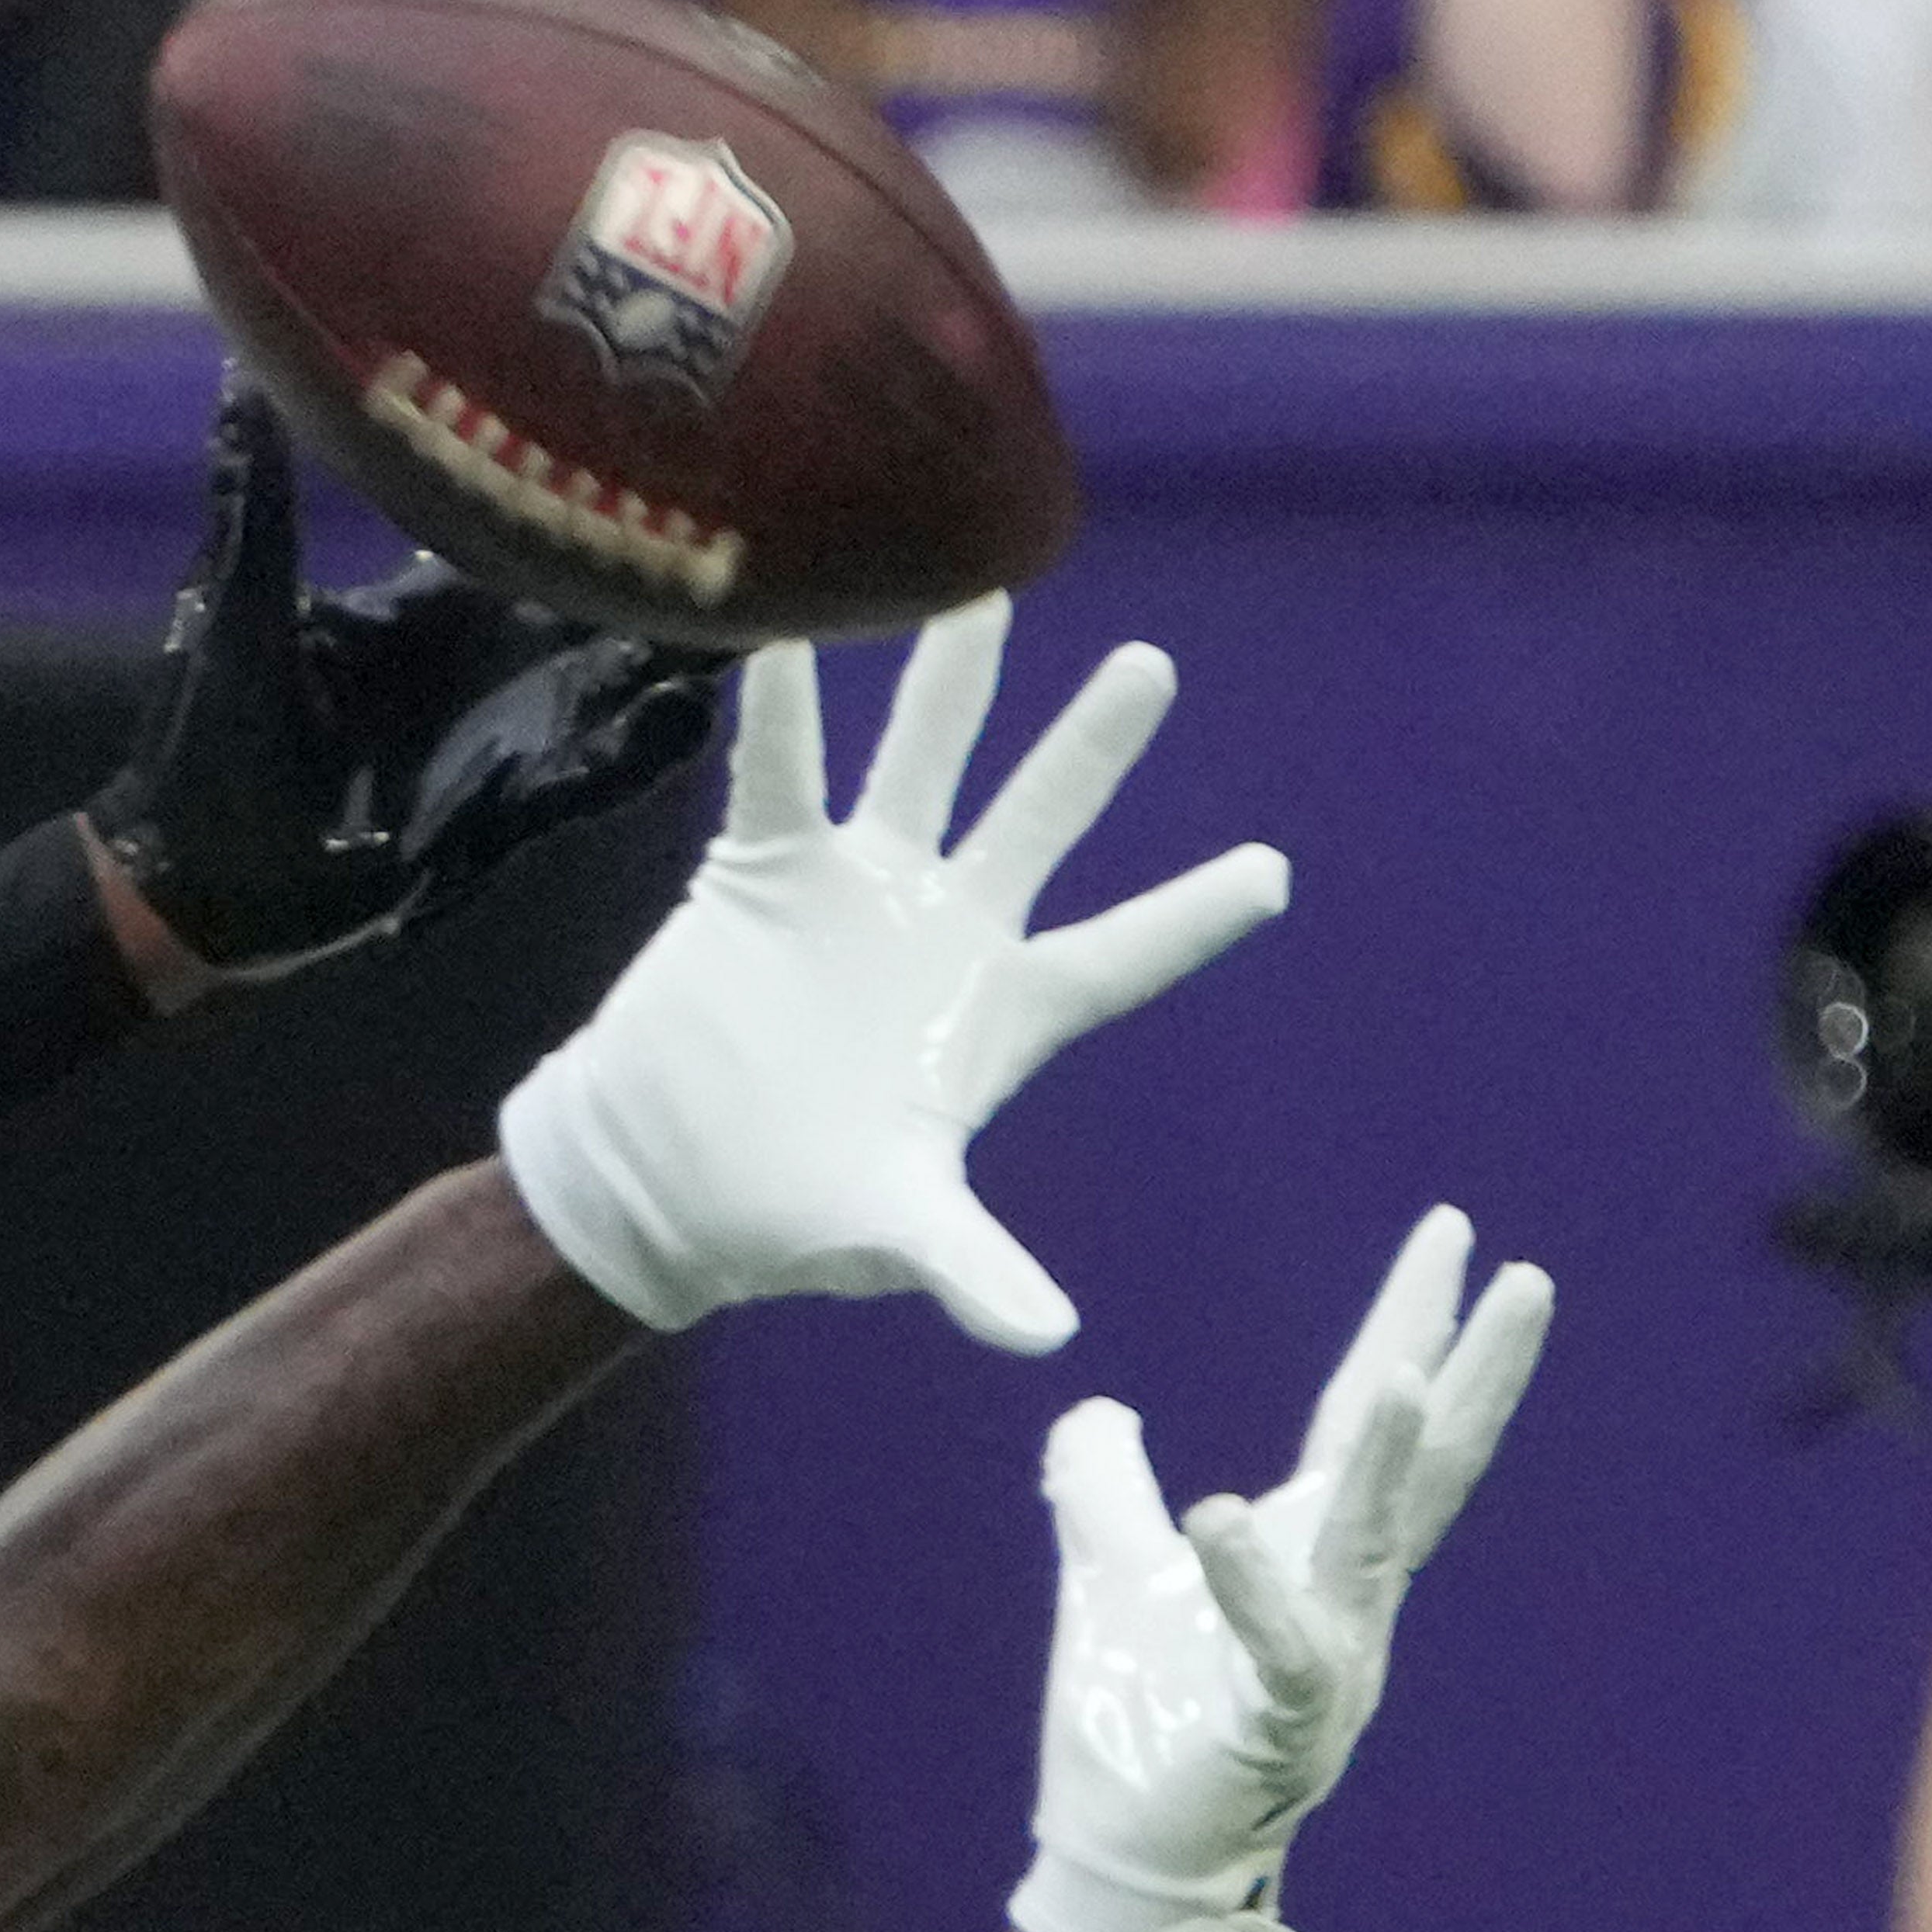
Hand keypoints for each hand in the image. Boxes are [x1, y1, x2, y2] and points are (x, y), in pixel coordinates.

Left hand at [81, 391, 722, 992]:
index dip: (602, 481)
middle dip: (680, 563)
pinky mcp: (497, 815)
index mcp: (435, 610)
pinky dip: (634, 752)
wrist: (192, 876)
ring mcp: (503, 740)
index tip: (676, 421)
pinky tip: (686, 714)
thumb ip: (260, 503)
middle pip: (606, 603)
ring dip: (685, 650)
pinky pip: (582, 782)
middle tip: (771, 504)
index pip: (538, 530)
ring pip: (618, 685)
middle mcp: (488, 667)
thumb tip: (242, 380)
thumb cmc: (208, 738)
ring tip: (768, 604)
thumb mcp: (236, 606)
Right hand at [494, 598, 1290, 1352]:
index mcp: (1001, 1013)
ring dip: (950, 685)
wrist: (656, 1185)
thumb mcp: (893, 1236)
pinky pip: (781, 776)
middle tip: (1153, 672)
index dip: (1193, 915)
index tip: (1275, 873)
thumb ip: (973, 1271)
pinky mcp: (763, 876)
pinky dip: (783, 711)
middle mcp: (944, 932)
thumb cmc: (784, 1213)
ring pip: (922, 766)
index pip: (1121, 956)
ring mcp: (858, 894)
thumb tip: (1048, 1339)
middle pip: (1038, 822)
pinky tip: (790, 630)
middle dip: (1091, 751)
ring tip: (983, 592)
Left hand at [1012, 1206, 1552, 1931]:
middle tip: (1529, 1277)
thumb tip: (1092, 1407)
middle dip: (1476, 1372)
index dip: (1412, 1326)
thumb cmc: (1138, 1730)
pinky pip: (1277, 1648)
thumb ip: (1100, 1493)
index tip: (1459, 1235)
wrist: (1122, 1862)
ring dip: (1393, 1462)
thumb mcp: (1107, 1579)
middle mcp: (1344, 1600)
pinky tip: (1227, 1515)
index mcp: (1312, 1555)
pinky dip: (1253, 1583)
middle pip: (1425, 1468)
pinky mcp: (1276, 1729)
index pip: (1367, 1420)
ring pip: (1372, 1547)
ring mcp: (1327, 1665)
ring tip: (1407, 1372)